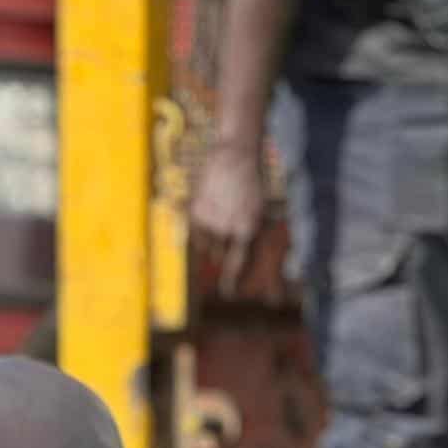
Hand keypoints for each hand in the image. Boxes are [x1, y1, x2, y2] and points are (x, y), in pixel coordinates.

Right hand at [190, 144, 268, 296]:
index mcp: (247, 229)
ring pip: (204, 246)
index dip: (230, 281)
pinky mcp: (196, 211)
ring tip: (218, 213)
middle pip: (218, 255)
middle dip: (220, 249)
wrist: (236, 154)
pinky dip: (194, 232)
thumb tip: (229, 260)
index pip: (236, 263)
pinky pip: (191, 235)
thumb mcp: (257, 211)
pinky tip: (204, 212)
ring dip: (209, 239)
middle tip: (224, 225)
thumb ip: (245, 236)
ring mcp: (210, 220)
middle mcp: (228, 228)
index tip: (226, 293)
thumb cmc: (250, 183)